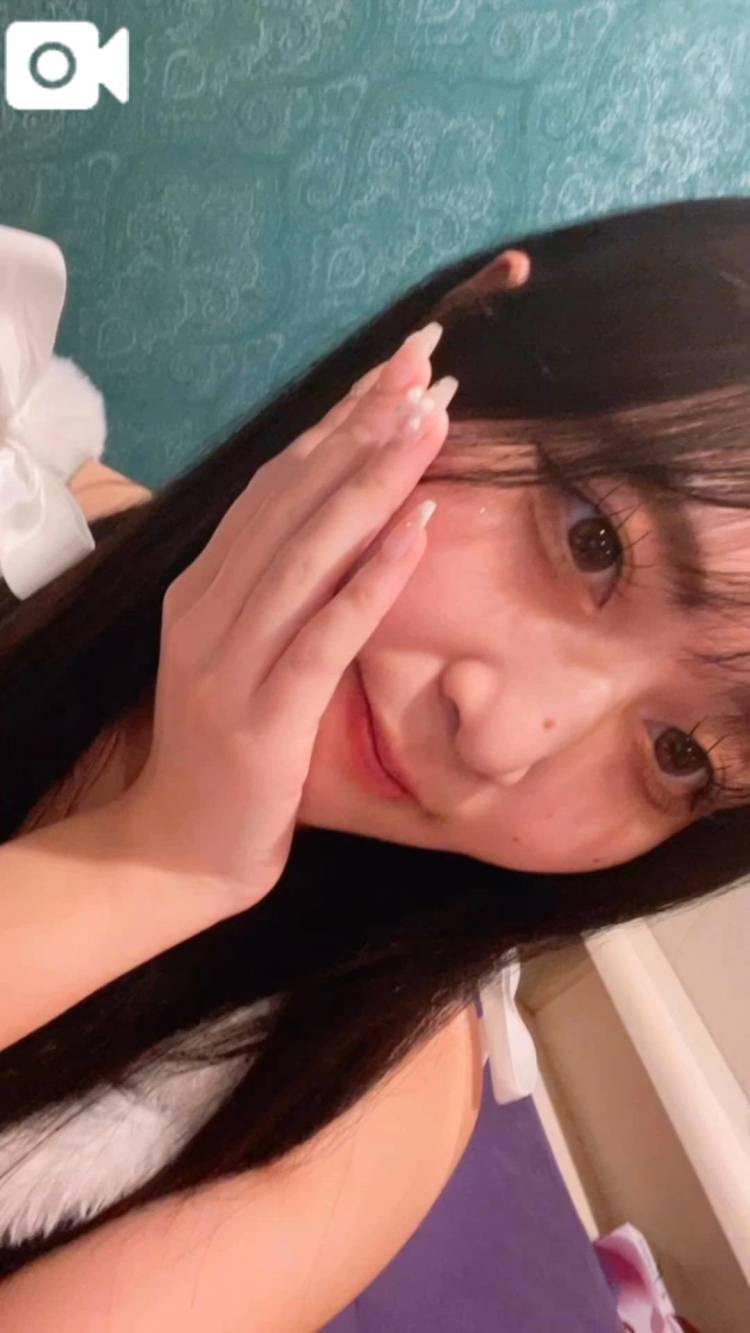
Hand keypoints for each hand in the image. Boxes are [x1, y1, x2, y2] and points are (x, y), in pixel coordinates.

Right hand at [111, 324, 458, 911]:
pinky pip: (324, 633)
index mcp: (203, 585)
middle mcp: (208, 606)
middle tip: (428, 364)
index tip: (399, 367)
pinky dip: (372, 578)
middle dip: (364, 425)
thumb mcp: (238, 648)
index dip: (340, 420)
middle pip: (292, 496)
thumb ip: (274, 584)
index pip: (277, 482)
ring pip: (308, 551)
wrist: (181, 848)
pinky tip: (417, 530)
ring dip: (374, 480)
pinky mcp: (262, 712)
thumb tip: (340, 511)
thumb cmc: (226, 747)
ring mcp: (230, 658)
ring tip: (431, 421)